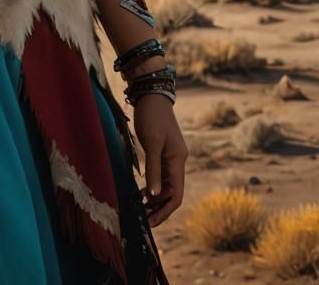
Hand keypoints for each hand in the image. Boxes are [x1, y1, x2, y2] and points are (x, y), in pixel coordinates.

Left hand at [132, 94, 187, 226]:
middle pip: (171, 193)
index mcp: (178, 160)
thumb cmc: (152, 116)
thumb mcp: (151, 142)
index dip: (165, 211)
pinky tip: (141, 192)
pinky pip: (160, 176)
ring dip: (155, 199)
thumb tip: (154, 195)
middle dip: (159, 208)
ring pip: (165, 186)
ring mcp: (170, 156)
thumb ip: (154, 169)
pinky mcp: (162, 152)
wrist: (151, 94)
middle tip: (143, 220)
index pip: (176, 195)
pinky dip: (152, 186)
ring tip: (140, 209)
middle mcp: (177, 161)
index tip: (150, 223)